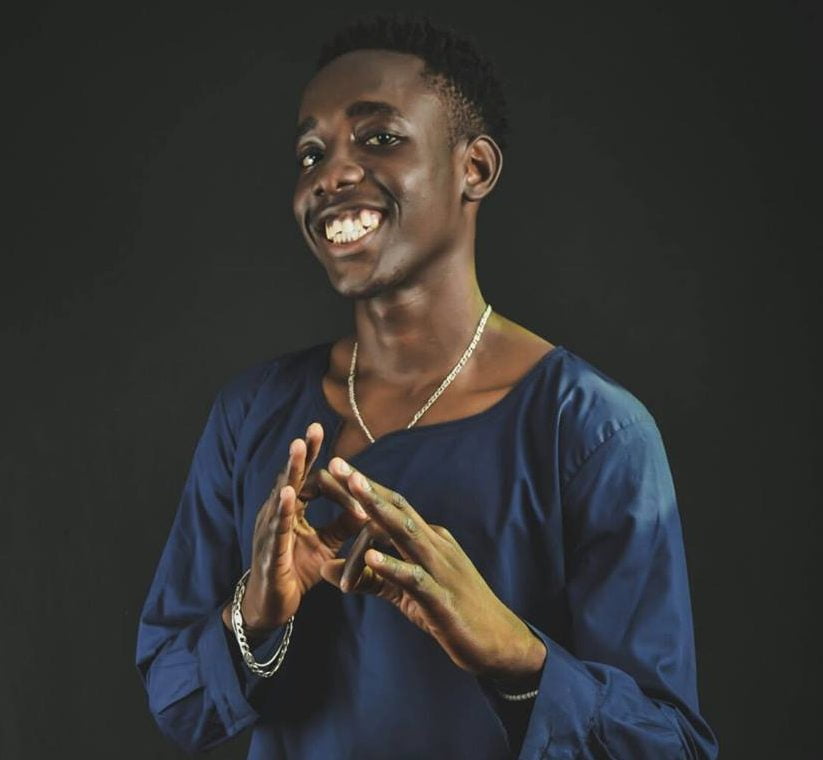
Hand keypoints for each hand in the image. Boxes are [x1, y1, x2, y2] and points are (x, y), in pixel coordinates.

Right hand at [222, 423, 368, 634]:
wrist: (271, 607)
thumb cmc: (295, 570)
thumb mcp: (324, 544)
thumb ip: (341, 524)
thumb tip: (366, 504)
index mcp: (290, 510)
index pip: (303, 477)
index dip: (311, 455)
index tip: (319, 429)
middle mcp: (277, 514)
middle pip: (291, 477)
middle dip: (301, 452)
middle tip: (312, 426)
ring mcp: (270, 531)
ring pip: (281, 496)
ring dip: (290, 471)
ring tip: (298, 448)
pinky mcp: (270, 552)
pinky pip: (276, 528)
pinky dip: (282, 509)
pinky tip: (287, 493)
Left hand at [318, 457, 546, 682]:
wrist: (499, 641)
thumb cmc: (451, 611)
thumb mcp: (404, 593)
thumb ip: (367, 578)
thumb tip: (324, 567)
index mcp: (428, 539)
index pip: (393, 506)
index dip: (365, 488)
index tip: (336, 469)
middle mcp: (435, 545)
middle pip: (397, 509)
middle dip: (366, 487)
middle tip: (337, 464)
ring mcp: (440, 569)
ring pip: (405, 532)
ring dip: (378, 510)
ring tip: (354, 489)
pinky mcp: (442, 598)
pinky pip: (414, 577)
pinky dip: (392, 565)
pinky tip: (371, 556)